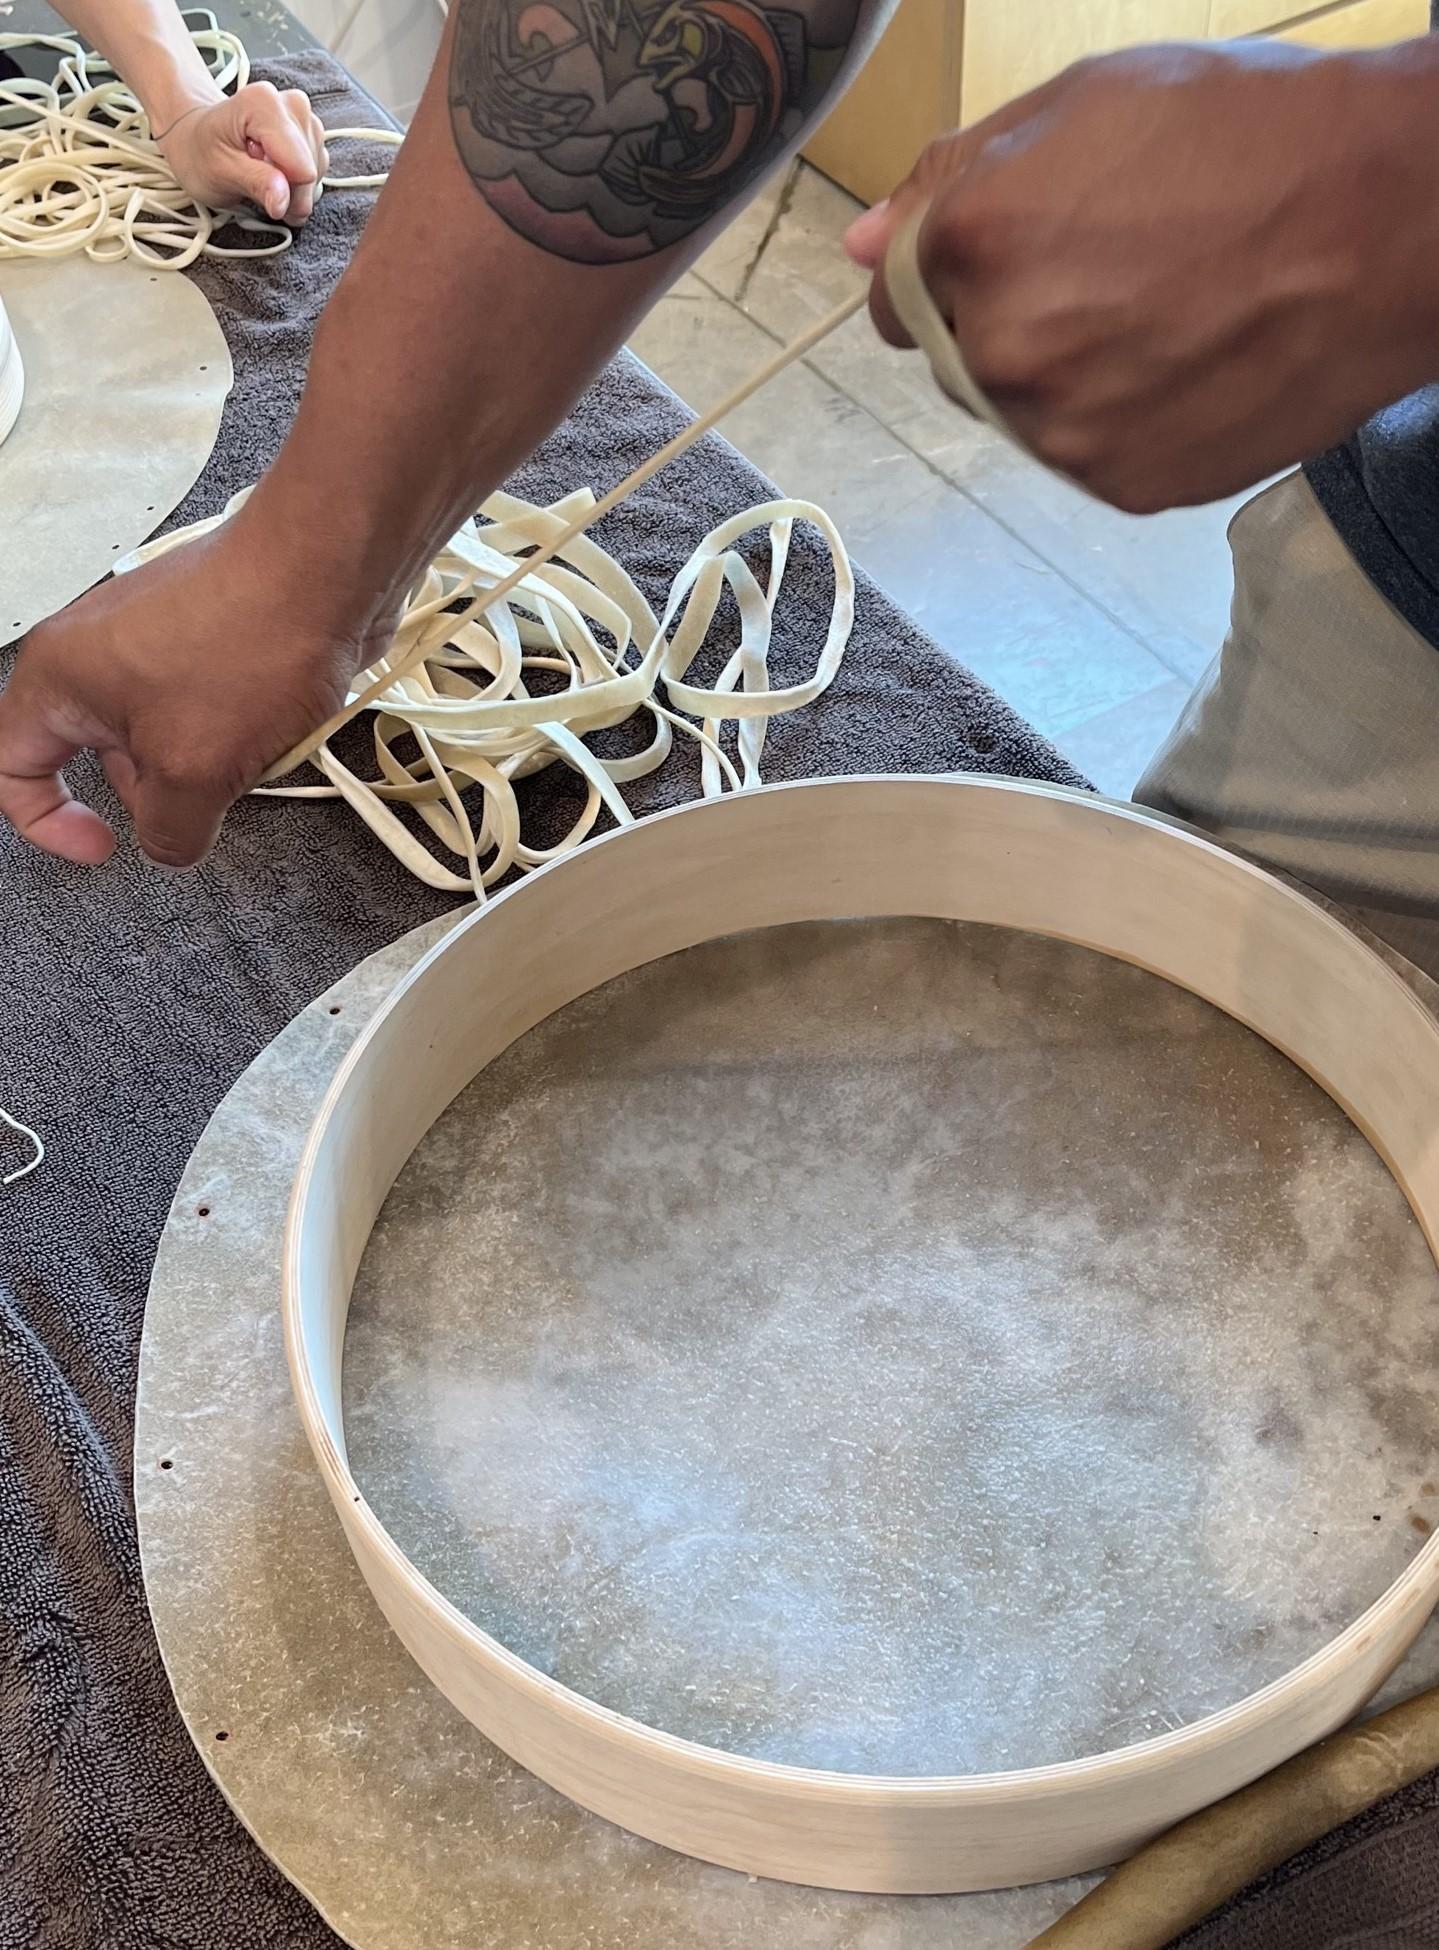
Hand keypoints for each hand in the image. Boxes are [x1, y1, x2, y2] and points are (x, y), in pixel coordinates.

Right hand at [0, 518, 390, 866]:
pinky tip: (276, 723)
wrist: (326, 569)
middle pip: (103, 758)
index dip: (46, 822)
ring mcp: (151, 640)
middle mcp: (94, 651)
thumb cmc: (248, 642)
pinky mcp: (205, 637)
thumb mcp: (195, 770)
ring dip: (209, 761)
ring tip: (253, 743)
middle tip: (206, 790)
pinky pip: (208, 709)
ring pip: (164, 738)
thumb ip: (169, 829)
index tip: (103, 848)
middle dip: (160, 790)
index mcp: (60, 676)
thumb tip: (168, 849)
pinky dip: (238, 731)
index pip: (12, 765)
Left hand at [159, 81, 329, 223]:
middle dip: (287, 191)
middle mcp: (292, 104)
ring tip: (260, 178)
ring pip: (315, 174)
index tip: (254, 183)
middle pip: (310, 172)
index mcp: (265, 104)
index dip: (282, 190)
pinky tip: (273, 175)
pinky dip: (297, 184)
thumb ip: (255, 184)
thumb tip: (283, 201)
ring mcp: (305, 118)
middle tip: (254, 185)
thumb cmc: (202, 153)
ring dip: (292, 190)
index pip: (300, 168)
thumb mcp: (219, 173)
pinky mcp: (312, 134)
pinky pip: (316, 172)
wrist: (198, 138)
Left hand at [845, 41, 1438, 511]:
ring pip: (1027, 413)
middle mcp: (1000, 351)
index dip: (956, 272)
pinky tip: (1191, 363)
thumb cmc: (1248, 137)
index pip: (899, 297)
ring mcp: (1063, 432)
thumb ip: (954, 176)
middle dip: (1013, 321)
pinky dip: (1126, 421)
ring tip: (1169, 315)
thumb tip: (864, 245)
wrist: (1390, 225)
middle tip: (1122, 271)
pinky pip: (1092, 456)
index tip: (1018, 255)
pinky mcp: (1124, 485)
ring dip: (1070, 377)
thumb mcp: (1086, 103)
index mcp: (971, 244)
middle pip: (963, 359)